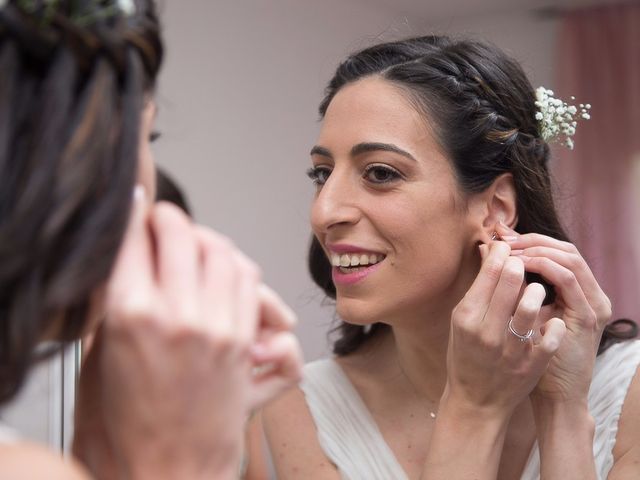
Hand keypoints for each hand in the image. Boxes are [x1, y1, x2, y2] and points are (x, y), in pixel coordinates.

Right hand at [75, 187, 301, 479]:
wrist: (168, 470)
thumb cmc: (128, 423)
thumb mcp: (100, 354)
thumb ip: (116, 299)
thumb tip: (129, 254)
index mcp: (132, 317)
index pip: (135, 239)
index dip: (133, 214)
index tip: (135, 205)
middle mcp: (182, 317)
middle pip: (185, 234)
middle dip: (171, 219)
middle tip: (163, 222)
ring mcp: (220, 329)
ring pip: (227, 253)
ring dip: (210, 241)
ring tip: (196, 248)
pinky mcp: (245, 344)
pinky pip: (252, 285)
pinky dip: (241, 273)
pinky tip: (226, 276)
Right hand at [443, 239, 565, 415]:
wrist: (476, 401)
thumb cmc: (466, 354)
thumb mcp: (462, 321)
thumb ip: (478, 288)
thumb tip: (489, 248)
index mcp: (466, 318)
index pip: (488, 273)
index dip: (501, 254)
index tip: (507, 249)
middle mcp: (486, 332)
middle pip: (509, 282)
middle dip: (519, 265)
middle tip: (522, 263)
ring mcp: (510, 349)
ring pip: (531, 306)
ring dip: (536, 291)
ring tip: (536, 289)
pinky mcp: (531, 365)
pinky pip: (551, 336)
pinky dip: (554, 324)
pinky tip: (551, 320)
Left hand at [496, 222, 611, 403]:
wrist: (553, 396)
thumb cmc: (529, 358)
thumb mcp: (519, 316)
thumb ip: (509, 285)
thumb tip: (485, 250)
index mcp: (575, 293)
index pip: (556, 252)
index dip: (528, 240)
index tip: (501, 236)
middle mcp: (589, 295)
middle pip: (565, 249)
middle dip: (531, 240)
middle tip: (504, 237)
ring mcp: (593, 304)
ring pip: (569, 258)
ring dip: (537, 249)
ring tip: (509, 248)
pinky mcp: (588, 316)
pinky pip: (568, 279)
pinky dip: (545, 266)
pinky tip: (520, 263)